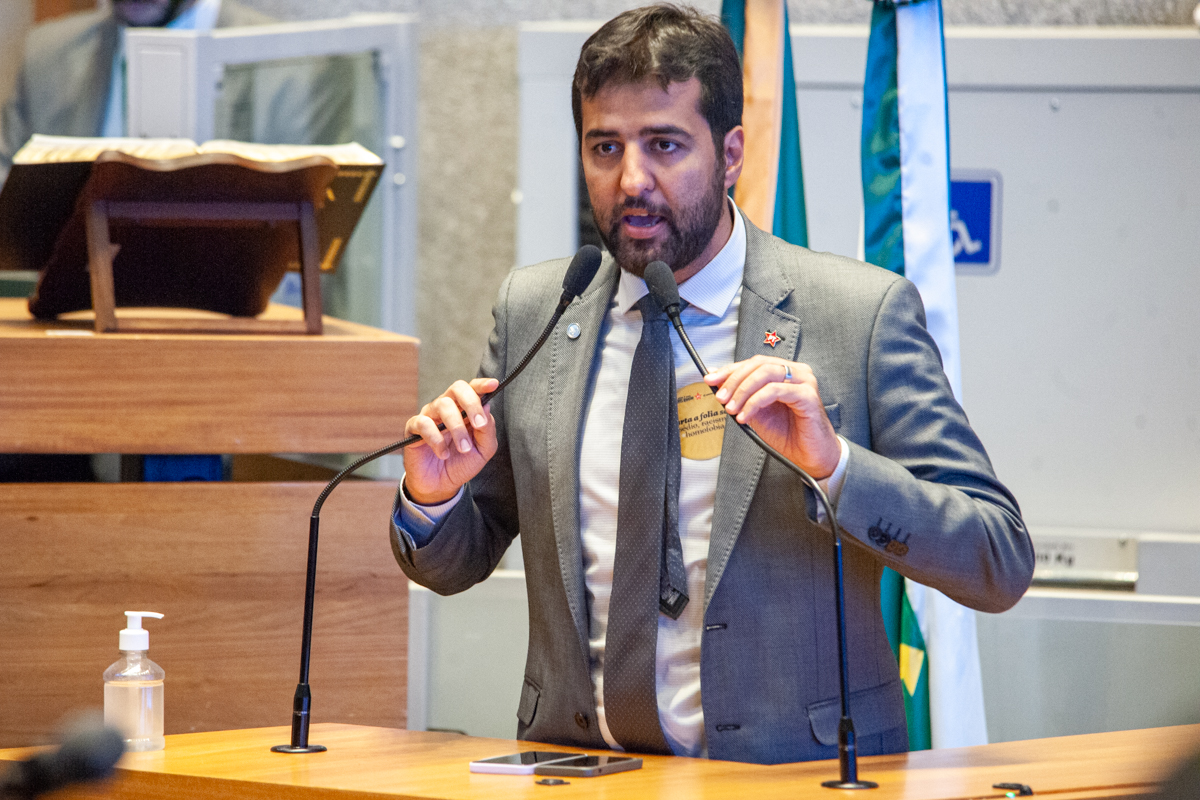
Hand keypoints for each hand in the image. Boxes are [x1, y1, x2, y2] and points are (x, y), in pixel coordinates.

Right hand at [402, 377, 499, 504]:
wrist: (441, 486)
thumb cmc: (462, 463)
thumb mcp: (483, 450)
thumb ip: (488, 430)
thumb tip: (487, 407)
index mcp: (465, 409)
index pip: (473, 389)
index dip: (482, 385)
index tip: (494, 385)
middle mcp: (447, 407)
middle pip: (457, 388)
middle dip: (471, 403)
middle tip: (478, 424)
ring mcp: (430, 415)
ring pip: (442, 405)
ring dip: (457, 428)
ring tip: (463, 448)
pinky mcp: (413, 428)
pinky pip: (424, 423)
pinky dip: (436, 439)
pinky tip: (443, 454)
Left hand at [704, 355, 840, 479]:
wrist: (808, 455)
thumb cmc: (787, 433)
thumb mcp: (756, 411)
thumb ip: (740, 395)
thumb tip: (717, 380)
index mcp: (784, 372)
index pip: (753, 363)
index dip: (729, 370)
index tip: (710, 379)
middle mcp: (796, 372)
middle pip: (758, 364)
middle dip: (734, 380)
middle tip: (720, 398)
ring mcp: (804, 381)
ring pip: (765, 374)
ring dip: (742, 391)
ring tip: (731, 409)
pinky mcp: (808, 395)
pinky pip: (775, 391)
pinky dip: (755, 402)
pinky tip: (745, 415)